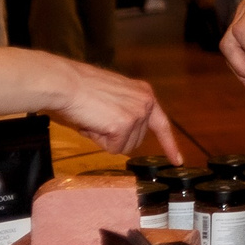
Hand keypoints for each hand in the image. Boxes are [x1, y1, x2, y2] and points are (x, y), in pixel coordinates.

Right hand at [47, 61, 182, 159]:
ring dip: (106, 139)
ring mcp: (137, 114)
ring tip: (93, 118)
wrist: (66, 83)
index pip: (162, 124)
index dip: (169, 145)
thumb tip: (125, 136)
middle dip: (115, 137)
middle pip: (136, 141)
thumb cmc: (81, 89)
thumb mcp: (114, 97)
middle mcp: (146, 102)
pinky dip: (100, 141)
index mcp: (144, 93)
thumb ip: (126, 112)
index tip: (178, 161)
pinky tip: (92, 123)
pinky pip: (114, 149)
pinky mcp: (125, 125)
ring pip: (124, 147)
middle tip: (97, 118)